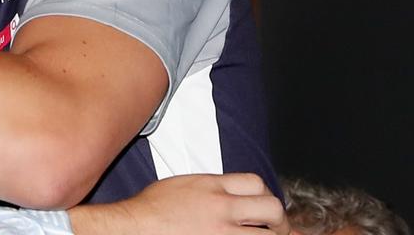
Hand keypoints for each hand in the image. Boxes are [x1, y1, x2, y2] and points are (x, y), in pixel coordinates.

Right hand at [69, 173, 288, 234]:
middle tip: (278, 229)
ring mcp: (222, 233)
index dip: (265, 195)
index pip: (256, 183)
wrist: (133, 228)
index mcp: (211, 187)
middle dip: (280, 221)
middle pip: (272, 209)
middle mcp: (221, 209)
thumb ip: (212, 188)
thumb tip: (236, 197)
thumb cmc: (151, 210)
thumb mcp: (183, 185)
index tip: (264, 207)